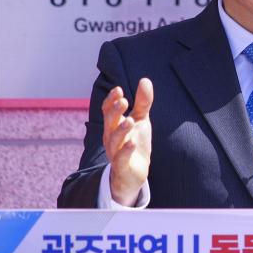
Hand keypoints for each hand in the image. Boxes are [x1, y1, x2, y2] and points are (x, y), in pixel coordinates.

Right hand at [102, 78, 153, 205]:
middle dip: (114, 112)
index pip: (108, 110)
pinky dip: (126, 150)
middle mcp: (111, 137)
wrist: (135, 172)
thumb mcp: (141, 120)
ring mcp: (115, 152)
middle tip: (122, 101)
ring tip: (130, 120)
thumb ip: (142, 102)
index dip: (111, 101)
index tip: (119, 90)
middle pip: (109, 123)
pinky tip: (133, 142)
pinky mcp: (122, 166)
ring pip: (114, 140)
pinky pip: (121, 158)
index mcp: (113, 125)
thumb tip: (145, 80)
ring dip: (121, 130)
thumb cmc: (135, 142)